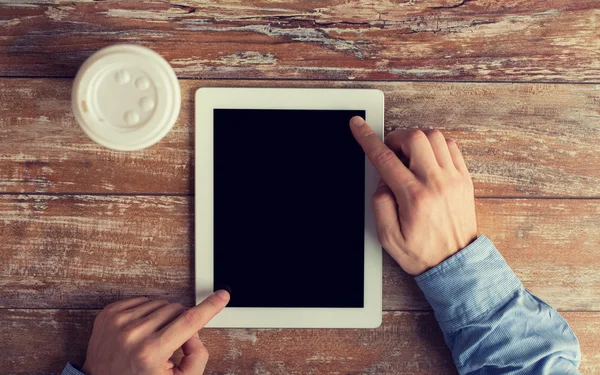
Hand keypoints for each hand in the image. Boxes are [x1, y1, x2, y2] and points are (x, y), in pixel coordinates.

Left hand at [81, 290, 229, 374]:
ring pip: (160, 303)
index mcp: (151, 352)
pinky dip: (146, 312)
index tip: (222, 295)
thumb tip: (194, 331)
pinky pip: (142, 300)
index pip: (189, 321)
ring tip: (153, 338)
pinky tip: (141, 330)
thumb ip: (197, 357)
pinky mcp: (108, 314)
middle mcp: (133, 334)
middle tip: (171, 343)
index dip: (210, 307)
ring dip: (163, 318)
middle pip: (176, 309)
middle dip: (180, 322)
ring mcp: (118, 322)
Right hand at [349, 116, 476, 274]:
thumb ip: (380, 204)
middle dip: (397, 138)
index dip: (367, 139)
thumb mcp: (388, 237)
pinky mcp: (464, 179)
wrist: (456, 264)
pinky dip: (436, 145)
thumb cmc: (423, 253)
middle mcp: (436, 183)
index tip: (358, 125)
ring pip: (435, 137)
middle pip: (415, 138)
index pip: (386, 159)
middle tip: (391, 153)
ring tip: (409, 157)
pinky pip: (451, 146)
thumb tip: (382, 181)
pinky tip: (427, 160)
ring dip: (417, 140)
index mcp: (414, 197)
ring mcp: (454, 179)